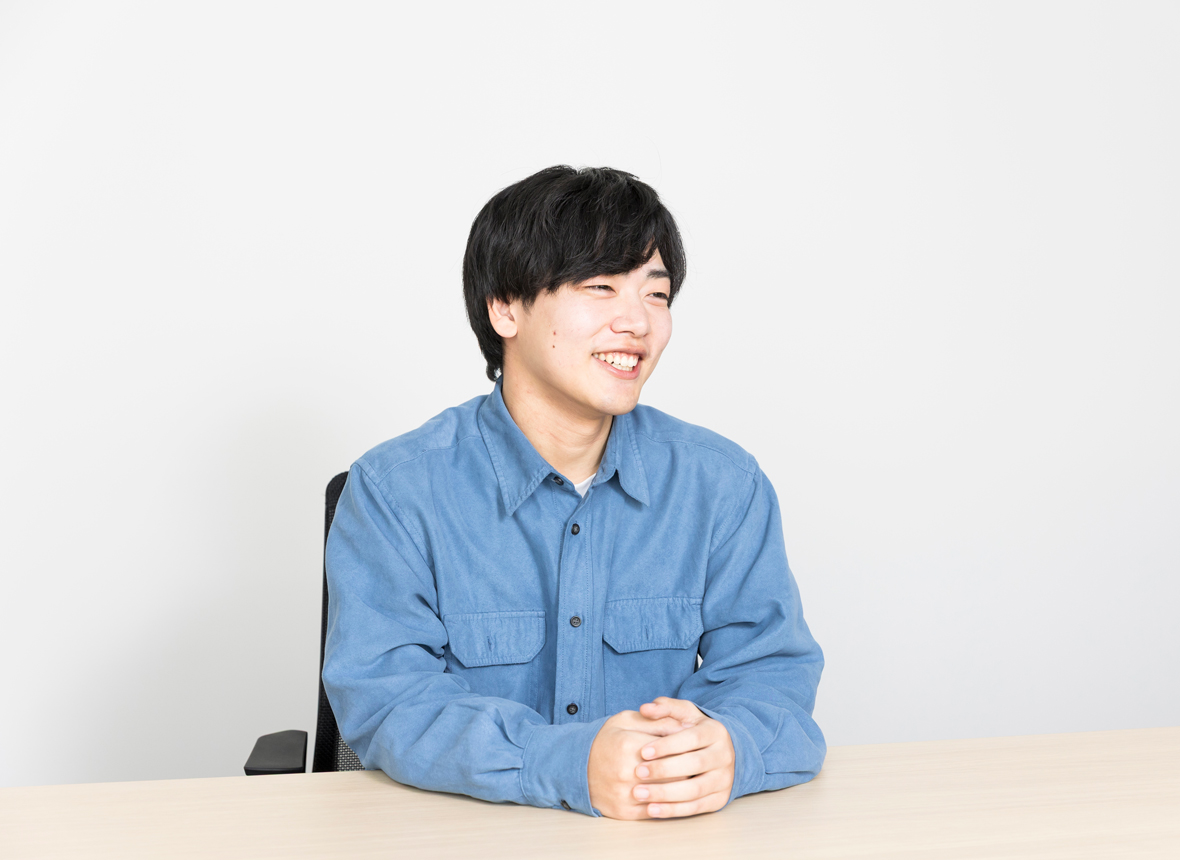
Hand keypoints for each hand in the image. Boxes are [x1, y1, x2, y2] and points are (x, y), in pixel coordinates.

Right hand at [587, 709, 691, 818]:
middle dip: (688, 768)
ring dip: (682, 788)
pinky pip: (655, 811)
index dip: (688, 747)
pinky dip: (669, 804)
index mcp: (628, 745)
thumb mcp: (627, 720)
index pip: (671, 748)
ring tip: (691, 779)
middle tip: (699, 764)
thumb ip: (657, 721)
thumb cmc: (607, 740)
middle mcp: (626, 772)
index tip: (697, 746)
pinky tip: (676, 795)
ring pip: (667, 794)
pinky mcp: (625, 812)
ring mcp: (625, 794)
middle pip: (672, 773)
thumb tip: (687, 726)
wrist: (578, 768)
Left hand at [632, 696, 734, 817]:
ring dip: (665, 793)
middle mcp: (724, 756)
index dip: (667, 745)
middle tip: (638, 772)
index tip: (643, 751)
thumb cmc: (694, 731)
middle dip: (664, 770)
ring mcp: (724, 779)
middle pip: (695, 765)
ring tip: (639, 793)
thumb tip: (644, 708)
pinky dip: (673, 810)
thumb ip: (665, 708)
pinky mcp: (719, 800)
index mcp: (716, 732)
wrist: (722, 752)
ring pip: (695, 789)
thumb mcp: (684, 714)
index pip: (692, 738)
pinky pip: (696, 808)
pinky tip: (651, 809)